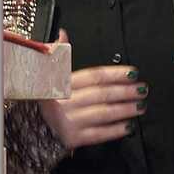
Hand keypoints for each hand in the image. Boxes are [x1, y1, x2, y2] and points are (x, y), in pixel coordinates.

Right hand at [38, 28, 147, 150]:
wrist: (31, 128)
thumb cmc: (48, 100)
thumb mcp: (49, 76)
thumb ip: (59, 56)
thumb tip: (62, 34)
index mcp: (60, 84)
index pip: (93, 76)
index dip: (115, 73)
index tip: (132, 73)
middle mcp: (64, 102)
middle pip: (101, 94)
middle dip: (125, 91)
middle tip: (142, 89)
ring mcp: (69, 121)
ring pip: (103, 114)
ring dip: (125, 109)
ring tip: (140, 106)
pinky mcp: (73, 138)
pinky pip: (98, 134)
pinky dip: (115, 130)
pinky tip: (128, 126)